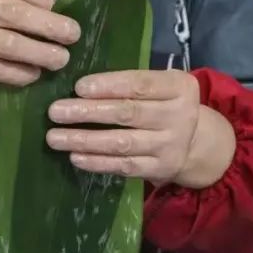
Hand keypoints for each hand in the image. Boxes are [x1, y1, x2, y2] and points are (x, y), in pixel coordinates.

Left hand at [46, 70, 236, 188]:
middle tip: (55, 111)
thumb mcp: (161, 84)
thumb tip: (79, 86)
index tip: (78, 87)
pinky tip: (75, 156)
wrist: (197, 141)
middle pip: (128, 113)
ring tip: (55, 137)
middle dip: (88, 112)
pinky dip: (97, 162)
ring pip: (122, 143)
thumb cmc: (165, 103)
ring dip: (85, 140)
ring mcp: (169, 146)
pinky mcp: (159, 169)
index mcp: (178, 87)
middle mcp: (178, 116)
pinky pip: (124, 167)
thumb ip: (131, 82)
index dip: (109, 85)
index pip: (141, 84)